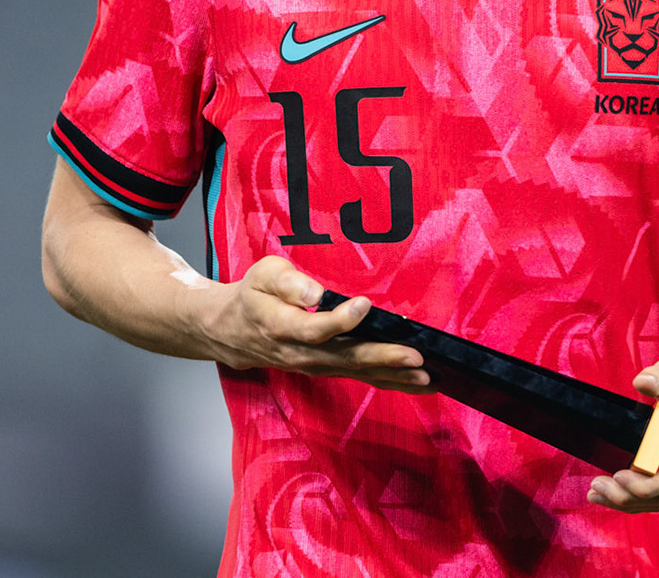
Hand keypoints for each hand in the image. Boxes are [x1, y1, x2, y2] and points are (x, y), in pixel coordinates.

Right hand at [201, 255, 431, 392]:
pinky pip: (359, 376)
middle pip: (345, 358)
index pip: (314, 328)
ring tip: (427, 377)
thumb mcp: (261, 275)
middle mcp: (300, 353)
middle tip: (416, 357)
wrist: (231, 332)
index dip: (340, 319)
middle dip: (383, 358)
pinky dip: (389, 380)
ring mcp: (314, 365)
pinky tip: (417, 382)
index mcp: (282, 326)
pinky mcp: (326, 369)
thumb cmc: (252, 296)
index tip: (364, 304)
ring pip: (356, 372)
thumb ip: (286, 281)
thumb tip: (314, 291)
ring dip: (393, 376)